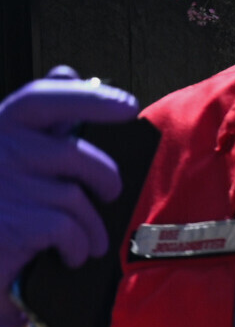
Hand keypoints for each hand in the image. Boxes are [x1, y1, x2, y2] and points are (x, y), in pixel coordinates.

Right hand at [0, 72, 140, 325]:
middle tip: (109, 192)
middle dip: (105, 178)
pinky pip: (69, 229)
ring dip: (92, 226)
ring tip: (88, 239)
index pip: (41, 99)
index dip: (88, 98)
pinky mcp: (12, 223)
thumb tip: (68, 72)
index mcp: (1, 127)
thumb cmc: (6, 200)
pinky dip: (79, 246)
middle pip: (75, 155)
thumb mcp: (19, 154)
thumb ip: (45, 118)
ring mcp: (4, 186)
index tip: (128, 105)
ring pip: (76, 198)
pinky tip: (71, 254)